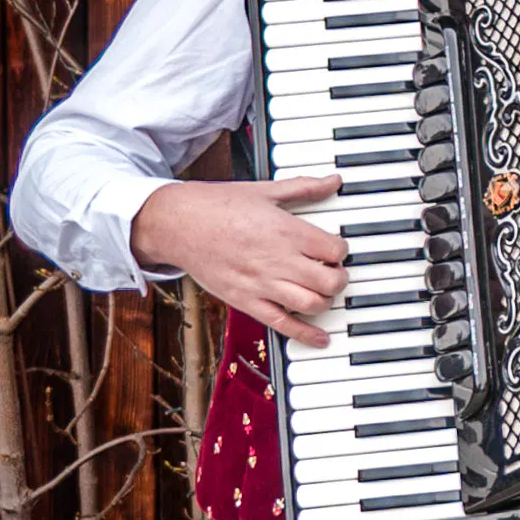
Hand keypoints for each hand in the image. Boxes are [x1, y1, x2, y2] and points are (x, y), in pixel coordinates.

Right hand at [135, 175, 351, 348]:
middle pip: (330, 281)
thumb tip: (333, 180)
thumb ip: (304, 188)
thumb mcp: (265, 191)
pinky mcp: (246, 301)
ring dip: (326, 301)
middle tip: (334, 272)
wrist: (178, 223)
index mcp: (286, 230)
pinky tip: (321, 339)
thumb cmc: (217, 205)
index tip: (335, 249)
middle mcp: (278, 260)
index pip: (335, 249)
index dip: (342, 250)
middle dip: (340, 279)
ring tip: (322, 292)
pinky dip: (306, 334)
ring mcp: (262, 283)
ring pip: (312, 304)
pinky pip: (282, 324)